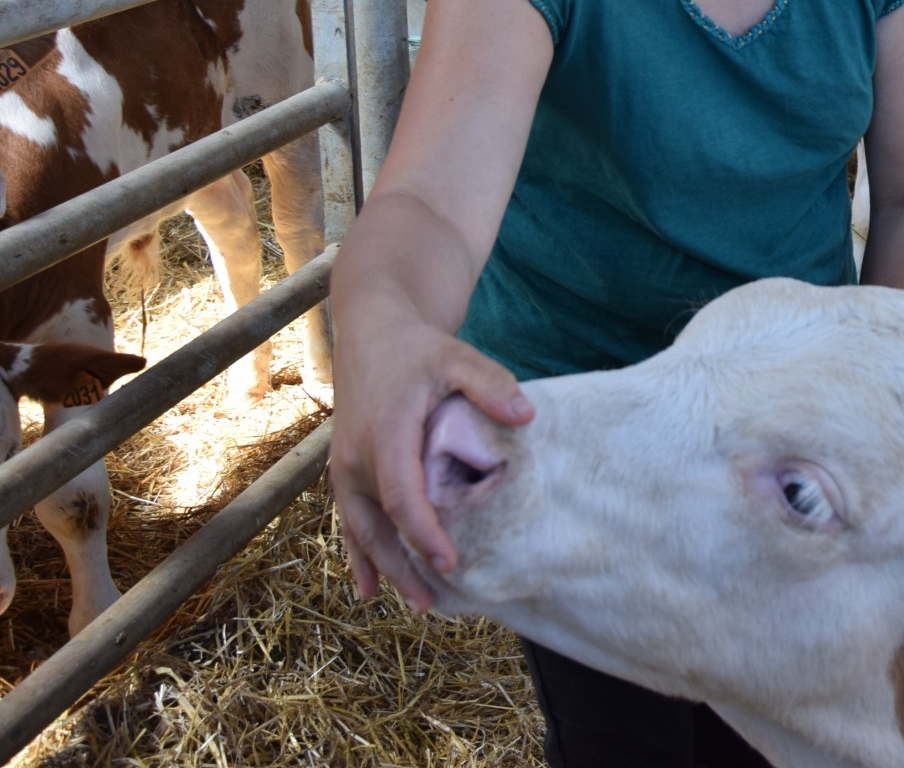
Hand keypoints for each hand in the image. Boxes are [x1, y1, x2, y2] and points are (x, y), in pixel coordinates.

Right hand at [329, 318, 532, 611]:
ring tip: (417, 604)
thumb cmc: (418, 348)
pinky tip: (368, 588)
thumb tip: (526, 415)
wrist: (371, 332)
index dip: (424, 534)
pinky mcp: (344, 469)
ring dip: (385, 567)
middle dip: (404, 566)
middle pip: (378, 525)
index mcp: (386, 434)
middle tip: (434, 604)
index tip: (449, 563)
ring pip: (361, 529)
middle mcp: (356, 457)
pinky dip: (359, 553)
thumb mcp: (457, 357)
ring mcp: (345, 466)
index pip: (403, 496)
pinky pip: (349, 519)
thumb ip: (490, 384)